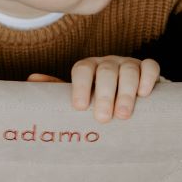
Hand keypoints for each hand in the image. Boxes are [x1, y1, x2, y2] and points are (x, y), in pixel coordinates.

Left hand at [29, 56, 159, 122]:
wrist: (125, 98)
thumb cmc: (95, 100)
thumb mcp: (77, 97)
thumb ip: (56, 90)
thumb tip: (31, 79)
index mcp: (88, 68)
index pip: (82, 69)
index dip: (80, 86)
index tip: (79, 107)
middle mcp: (107, 63)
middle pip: (106, 72)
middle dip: (105, 95)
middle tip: (103, 118)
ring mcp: (128, 64)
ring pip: (128, 70)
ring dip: (126, 92)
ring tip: (123, 115)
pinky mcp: (147, 68)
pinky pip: (150, 66)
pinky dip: (148, 78)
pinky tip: (145, 94)